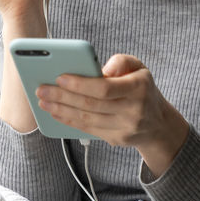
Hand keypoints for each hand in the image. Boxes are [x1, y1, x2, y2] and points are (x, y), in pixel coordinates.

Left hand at [36, 53, 189, 176]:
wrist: (157, 123)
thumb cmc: (141, 88)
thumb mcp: (139, 67)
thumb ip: (121, 61)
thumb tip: (101, 69)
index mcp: (138, 88)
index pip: (104, 88)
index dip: (80, 83)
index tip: (59, 77)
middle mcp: (133, 110)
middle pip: (91, 104)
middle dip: (62, 96)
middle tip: (42, 89)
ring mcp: (125, 128)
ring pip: (86, 119)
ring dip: (61, 110)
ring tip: (43, 100)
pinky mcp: (116, 139)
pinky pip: (88, 129)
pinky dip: (69, 120)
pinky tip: (56, 112)